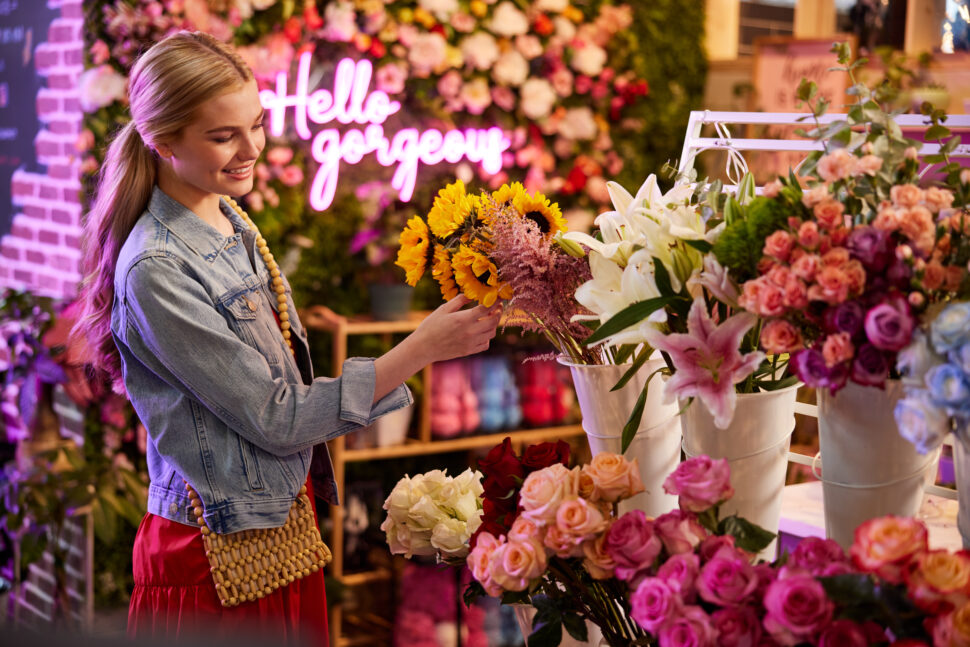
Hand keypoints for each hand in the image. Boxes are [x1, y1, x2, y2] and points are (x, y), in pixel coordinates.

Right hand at [371, 295, 501, 402]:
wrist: (424, 347)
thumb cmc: (431, 326)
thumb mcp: (443, 309)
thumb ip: (459, 300)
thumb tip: (471, 293)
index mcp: (464, 319)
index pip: (487, 308)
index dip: (495, 301)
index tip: (499, 297)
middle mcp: (470, 331)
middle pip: (493, 321)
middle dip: (498, 312)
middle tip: (497, 307)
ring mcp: (471, 342)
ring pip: (491, 333)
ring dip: (492, 324)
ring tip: (488, 318)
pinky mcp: (469, 351)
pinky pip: (485, 344)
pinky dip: (487, 337)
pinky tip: (481, 331)